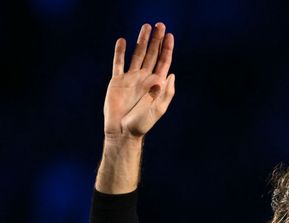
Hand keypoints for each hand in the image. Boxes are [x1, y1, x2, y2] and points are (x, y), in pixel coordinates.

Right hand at [103, 23, 174, 139]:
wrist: (122, 131)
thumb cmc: (142, 123)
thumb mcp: (159, 109)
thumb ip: (166, 92)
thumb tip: (171, 74)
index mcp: (157, 83)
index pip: (164, 61)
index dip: (167, 48)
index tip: (169, 35)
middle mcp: (145, 78)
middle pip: (152, 54)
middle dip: (156, 40)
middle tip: (159, 25)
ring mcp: (131, 78)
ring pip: (137, 54)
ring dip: (141, 41)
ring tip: (145, 27)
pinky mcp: (117, 81)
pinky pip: (118, 63)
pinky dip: (120, 52)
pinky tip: (122, 41)